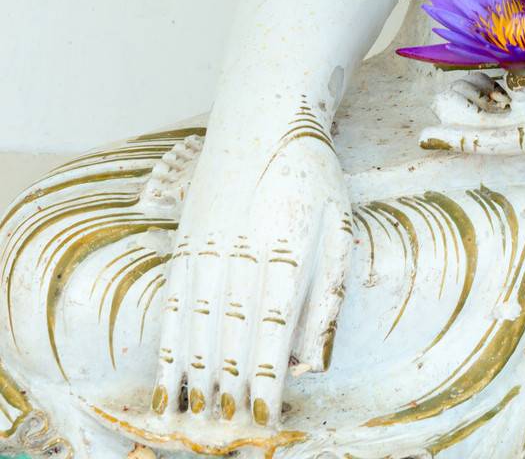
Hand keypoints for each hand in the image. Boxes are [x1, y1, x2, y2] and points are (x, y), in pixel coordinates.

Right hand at [149, 121, 351, 431]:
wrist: (266, 112)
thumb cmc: (311, 172)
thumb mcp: (338, 224)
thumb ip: (327, 292)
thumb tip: (306, 359)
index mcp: (289, 245)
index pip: (274, 326)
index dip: (266, 377)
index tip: (264, 420)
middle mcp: (244, 247)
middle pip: (232, 332)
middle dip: (230, 388)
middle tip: (229, 433)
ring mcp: (210, 242)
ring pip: (197, 322)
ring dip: (196, 375)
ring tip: (196, 420)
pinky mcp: (187, 238)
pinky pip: (175, 302)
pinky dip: (170, 345)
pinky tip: (170, 379)